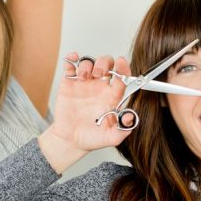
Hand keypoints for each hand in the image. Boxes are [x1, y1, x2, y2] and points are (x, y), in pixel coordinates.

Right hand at [38, 54, 132, 170]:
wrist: (71, 141)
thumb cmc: (92, 138)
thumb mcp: (111, 137)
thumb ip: (123, 129)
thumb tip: (131, 116)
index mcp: (112, 97)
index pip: (122, 78)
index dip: (123, 68)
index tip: (121, 63)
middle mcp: (100, 87)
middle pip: (107, 65)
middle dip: (104, 63)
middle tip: (99, 73)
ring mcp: (85, 84)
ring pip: (90, 63)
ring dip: (87, 64)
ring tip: (83, 76)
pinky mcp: (69, 84)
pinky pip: (71, 66)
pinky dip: (71, 59)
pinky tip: (72, 59)